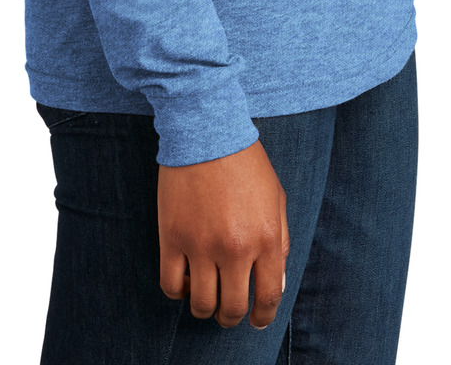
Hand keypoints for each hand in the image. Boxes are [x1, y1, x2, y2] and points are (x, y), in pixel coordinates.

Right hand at [158, 137, 288, 328]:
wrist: (207, 130)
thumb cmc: (245, 162)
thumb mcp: (275, 199)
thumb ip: (279, 244)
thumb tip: (274, 285)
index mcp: (265, 238)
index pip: (268, 297)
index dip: (263, 316)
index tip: (257, 320)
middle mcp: (234, 248)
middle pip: (231, 308)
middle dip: (232, 317)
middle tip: (229, 312)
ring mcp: (201, 245)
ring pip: (200, 304)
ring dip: (205, 308)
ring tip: (206, 297)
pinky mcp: (172, 237)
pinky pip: (170, 285)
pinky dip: (178, 292)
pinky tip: (185, 280)